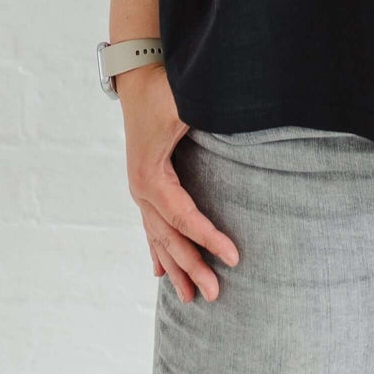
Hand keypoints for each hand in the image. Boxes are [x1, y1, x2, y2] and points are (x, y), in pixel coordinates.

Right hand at [119, 66, 240, 303]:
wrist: (138, 76)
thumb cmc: (164, 89)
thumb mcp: (184, 104)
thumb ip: (203, 118)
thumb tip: (235, 122)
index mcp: (151, 177)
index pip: (185, 217)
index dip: (209, 239)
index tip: (235, 257)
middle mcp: (142, 189)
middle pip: (171, 238)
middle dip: (193, 267)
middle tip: (217, 295)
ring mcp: (141, 189)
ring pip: (159, 238)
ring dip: (176, 268)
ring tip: (193, 297)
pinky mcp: (146, 184)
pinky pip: (152, 226)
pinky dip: (158, 250)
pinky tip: (161, 272)